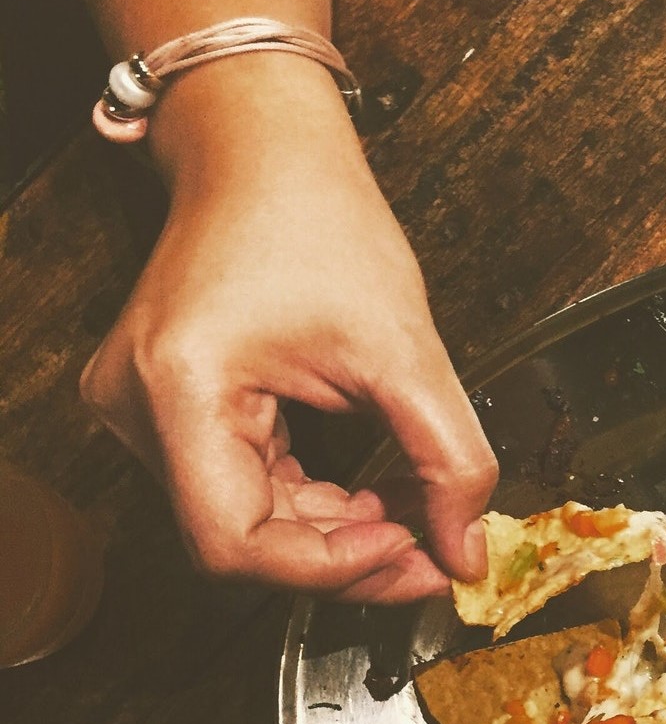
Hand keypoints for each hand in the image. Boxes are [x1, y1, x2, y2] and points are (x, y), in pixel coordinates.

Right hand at [81, 55, 494, 601]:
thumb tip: (467, 552)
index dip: (330, 569)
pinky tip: (373, 499)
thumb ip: (449, 459)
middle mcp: (141, 410)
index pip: (235, 544)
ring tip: (412, 518)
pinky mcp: (173, 415)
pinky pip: (245, 493)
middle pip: (240, 544)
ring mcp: (148, 414)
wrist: (264, 154)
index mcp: (180, 388)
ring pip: (247, 526)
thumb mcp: (407, 349)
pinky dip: (317, 508)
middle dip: (345, 560)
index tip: (413, 555)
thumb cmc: (316, 220)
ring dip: (336, 538)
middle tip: (431, 556)